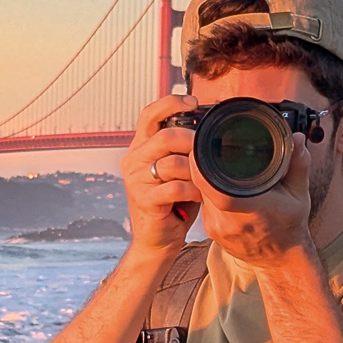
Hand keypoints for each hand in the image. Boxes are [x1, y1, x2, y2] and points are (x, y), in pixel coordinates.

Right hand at [121, 95, 201, 253]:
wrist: (157, 240)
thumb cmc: (173, 202)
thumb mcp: (177, 169)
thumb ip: (183, 148)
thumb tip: (208, 124)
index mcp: (140, 147)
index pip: (149, 114)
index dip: (171, 103)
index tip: (193, 102)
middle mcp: (133, 159)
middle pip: (165, 136)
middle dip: (192, 142)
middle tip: (207, 153)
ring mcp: (135, 180)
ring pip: (172, 162)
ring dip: (196, 172)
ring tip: (203, 183)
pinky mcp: (143, 200)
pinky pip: (175, 187)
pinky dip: (193, 191)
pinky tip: (197, 197)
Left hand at [193, 134, 313, 266]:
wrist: (280, 258)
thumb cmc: (289, 226)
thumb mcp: (299, 194)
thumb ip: (298, 164)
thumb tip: (296, 138)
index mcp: (253, 210)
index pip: (217, 190)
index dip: (203, 167)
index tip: (204, 146)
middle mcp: (230, 222)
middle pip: (204, 185)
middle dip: (205, 164)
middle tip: (212, 147)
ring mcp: (217, 227)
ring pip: (201, 193)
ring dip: (207, 177)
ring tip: (220, 166)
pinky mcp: (210, 230)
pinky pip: (204, 203)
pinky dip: (209, 190)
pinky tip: (221, 184)